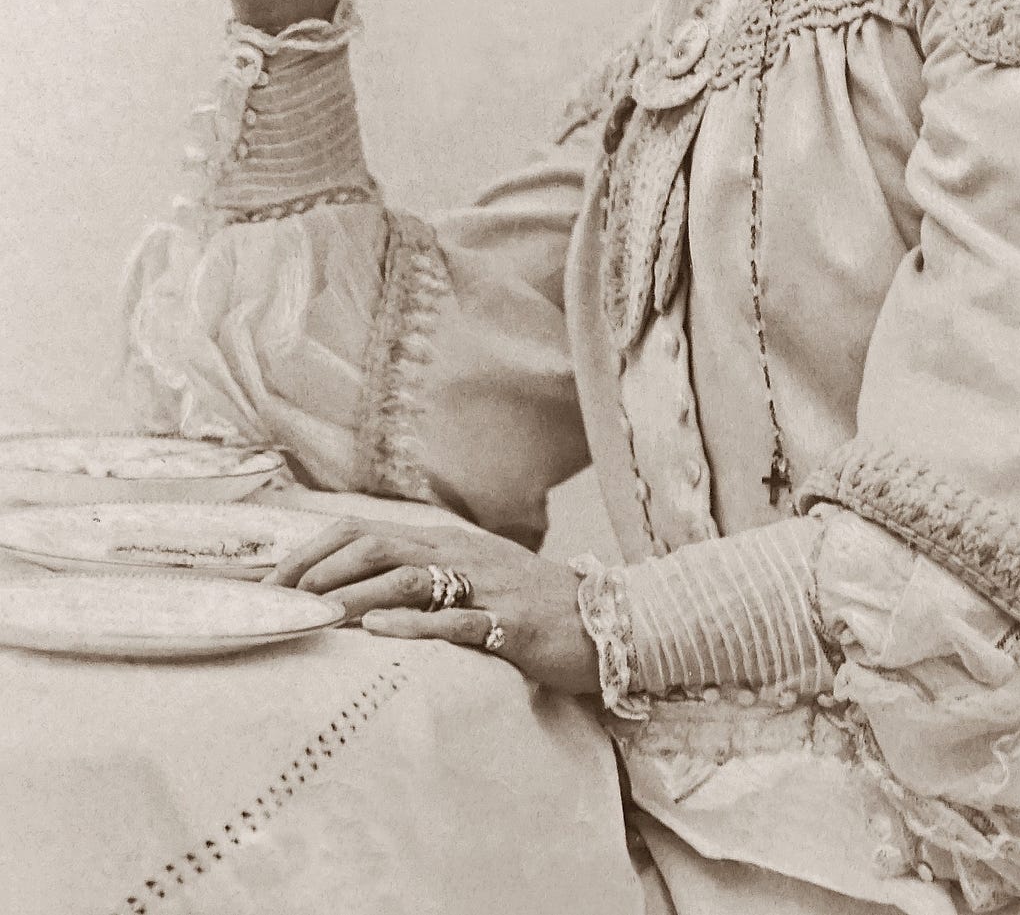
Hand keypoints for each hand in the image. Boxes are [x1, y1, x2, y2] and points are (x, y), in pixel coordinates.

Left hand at [270, 519, 602, 696]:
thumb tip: (346, 594)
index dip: (311, 552)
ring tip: (313, 615)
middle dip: (317, 572)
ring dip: (354, 596)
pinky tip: (378, 634)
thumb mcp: (469, 581)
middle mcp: (459, 553)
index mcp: (444, 541)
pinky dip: (413, 625)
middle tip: (276, 605)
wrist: (605, 623)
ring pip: (408, 578)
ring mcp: (485, 586)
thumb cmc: (528, 606)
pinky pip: (456, 621)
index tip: (268, 584)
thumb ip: (418, 578)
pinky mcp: (509, 623)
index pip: (361, 531)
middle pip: (375, 545)